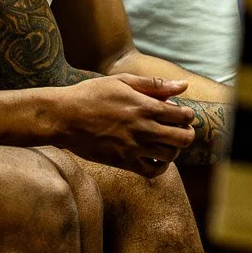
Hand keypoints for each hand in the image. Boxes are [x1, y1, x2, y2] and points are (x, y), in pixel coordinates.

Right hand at [52, 74, 194, 175]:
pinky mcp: (123, 162)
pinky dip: (160, 166)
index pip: (183, 116)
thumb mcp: (122, 81)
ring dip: (174, 149)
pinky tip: (156, 157)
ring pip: (171, 155)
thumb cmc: (91, 95)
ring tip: (166, 142)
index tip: (181, 114)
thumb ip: (154, 85)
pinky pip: (153, 171)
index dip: (188, 115)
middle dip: (187, 133)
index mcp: (145, 106)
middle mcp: (143, 129)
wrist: (63, 117)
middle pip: (183, 138)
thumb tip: (184, 86)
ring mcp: (134, 148)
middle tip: (180, 130)